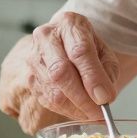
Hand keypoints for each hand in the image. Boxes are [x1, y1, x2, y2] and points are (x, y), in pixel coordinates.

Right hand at [0, 12, 119, 129]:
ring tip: (93, 113)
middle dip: (82, 97)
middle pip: (60, 71)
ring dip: (76, 107)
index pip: (80, 51)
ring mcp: (34, 57)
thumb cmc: (86, 46)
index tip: (106, 97)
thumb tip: (103, 97)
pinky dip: (66, 110)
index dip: (93, 77)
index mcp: (69, 24)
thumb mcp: (104, 52)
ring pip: (53, 90)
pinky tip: (79, 111)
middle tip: (100, 113)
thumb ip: (106, 72)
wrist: (63, 42)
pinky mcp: (29, 77)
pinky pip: (47, 100)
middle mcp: (46, 37)